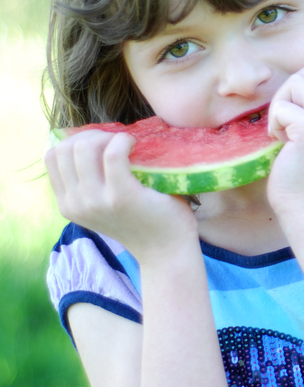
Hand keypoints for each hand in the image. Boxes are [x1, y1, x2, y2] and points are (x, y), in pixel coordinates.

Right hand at [44, 130, 197, 264]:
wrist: (166, 250)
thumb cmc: (143, 220)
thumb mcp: (104, 203)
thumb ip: (91, 180)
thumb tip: (92, 139)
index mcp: (67, 204)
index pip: (53, 156)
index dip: (77, 141)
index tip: (102, 143)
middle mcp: (75, 204)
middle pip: (66, 148)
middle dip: (92, 136)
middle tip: (117, 142)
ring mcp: (95, 201)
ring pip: (83, 147)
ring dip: (107, 137)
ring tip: (127, 144)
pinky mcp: (121, 196)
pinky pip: (113, 153)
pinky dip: (123, 141)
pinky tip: (136, 145)